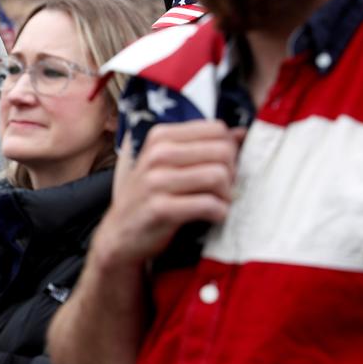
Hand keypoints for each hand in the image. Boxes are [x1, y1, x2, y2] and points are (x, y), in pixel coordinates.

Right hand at [95, 121, 242, 268]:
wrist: (120, 233)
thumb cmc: (150, 196)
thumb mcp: (169, 164)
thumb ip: (202, 145)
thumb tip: (242, 133)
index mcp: (160, 137)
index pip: (217, 129)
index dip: (229, 149)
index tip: (220, 168)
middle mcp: (157, 154)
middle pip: (223, 151)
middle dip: (232, 173)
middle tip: (223, 189)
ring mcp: (156, 181)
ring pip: (219, 176)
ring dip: (227, 195)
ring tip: (218, 203)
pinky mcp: (161, 208)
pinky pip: (209, 205)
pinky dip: (219, 213)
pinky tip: (211, 216)